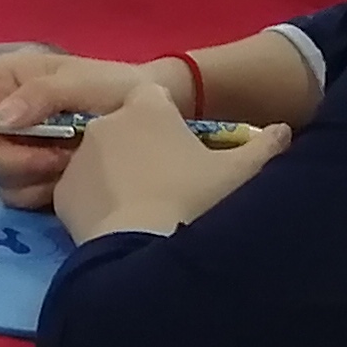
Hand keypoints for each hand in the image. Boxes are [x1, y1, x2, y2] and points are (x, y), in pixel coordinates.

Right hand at [0, 48, 145, 211]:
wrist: (150, 120)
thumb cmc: (116, 86)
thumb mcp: (84, 79)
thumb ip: (42, 93)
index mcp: (2, 80)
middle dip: (7, 156)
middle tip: (53, 155)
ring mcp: (12, 148)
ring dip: (30, 173)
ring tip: (70, 161)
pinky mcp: (28, 178)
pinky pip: (14, 195)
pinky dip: (40, 192)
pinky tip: (69, 179)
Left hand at [57, 84, 289, 242]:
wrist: (146, 249)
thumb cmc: (195, 200)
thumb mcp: (241, 172)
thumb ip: (266, 146)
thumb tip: (285, 131)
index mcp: (146, 108)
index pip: (154, 97)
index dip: (167, 119)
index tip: (180, 145)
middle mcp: (105, 123)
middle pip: (123, 128)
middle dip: (139, 146)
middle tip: (165, 182)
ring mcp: (78, 158)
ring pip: (99, 159)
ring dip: (115, 174)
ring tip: (142, 208)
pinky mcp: (61, 193)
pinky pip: (81, 191)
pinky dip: (96, 203)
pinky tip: (119, 224)